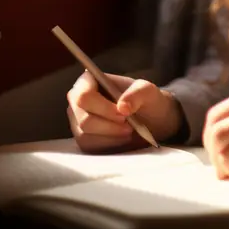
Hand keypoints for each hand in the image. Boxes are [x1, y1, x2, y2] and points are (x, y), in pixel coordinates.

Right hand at [67, 72, 184, 152]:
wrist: (150, 120)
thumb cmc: (146, 100)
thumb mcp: (147, 91)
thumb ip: (137, 94)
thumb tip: (122, 107)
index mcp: (88, 81)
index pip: (83, 96)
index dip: (103, 108)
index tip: (124, 114)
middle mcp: (77, 101)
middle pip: (84, 119)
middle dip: (110, 126)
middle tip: (130, 125)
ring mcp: (77, 121)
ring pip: (86, 136)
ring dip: (112, 136)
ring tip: (129, 130)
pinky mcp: (83, 139)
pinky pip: (90, 147)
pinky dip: (110, 145)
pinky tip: (123, 138)